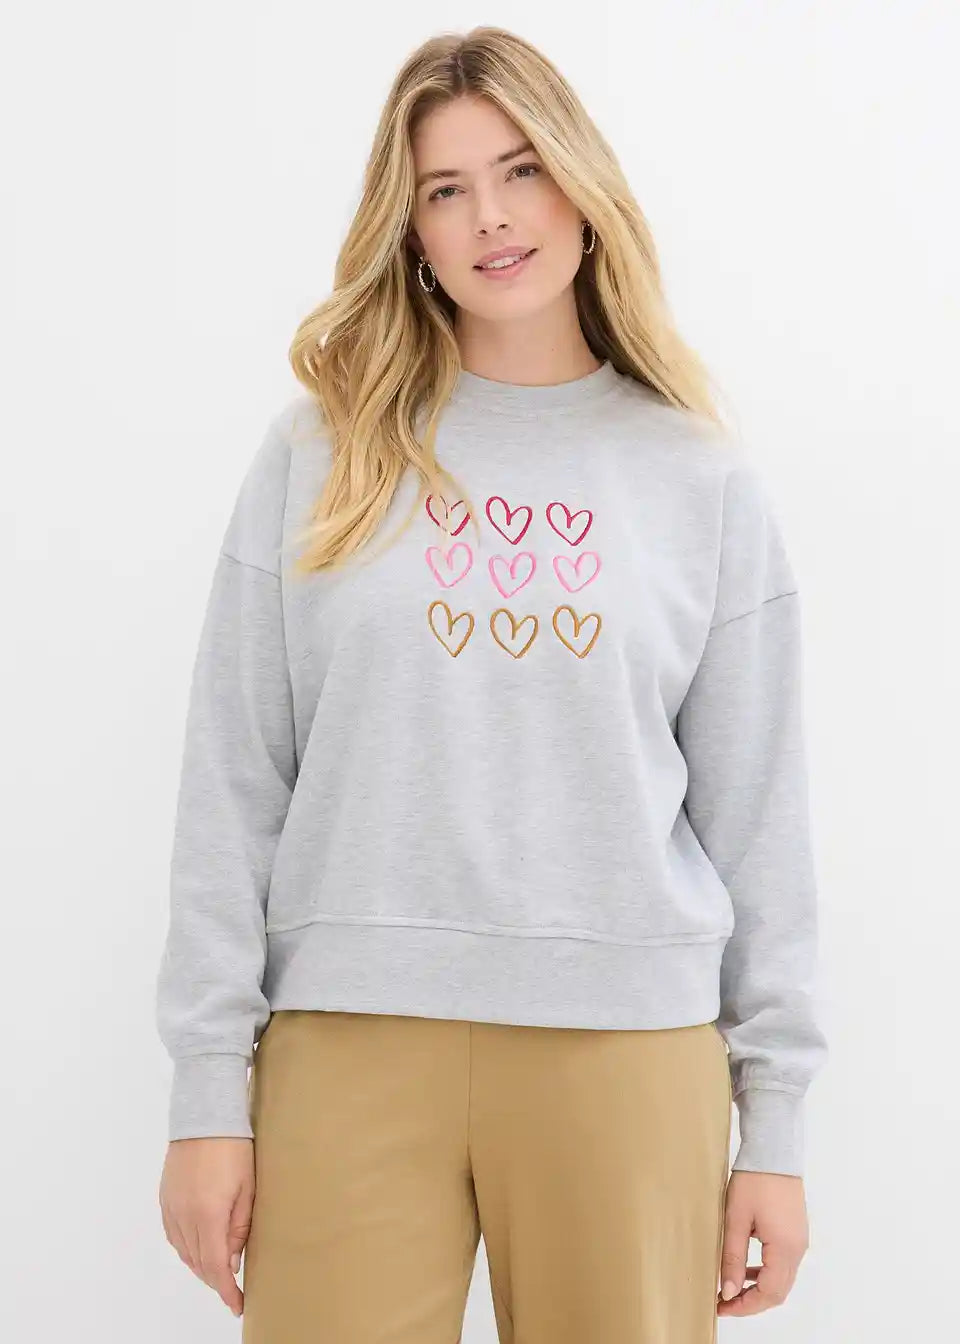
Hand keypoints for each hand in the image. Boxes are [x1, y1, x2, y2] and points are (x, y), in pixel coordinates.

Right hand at [159, 1136, 254, 1317]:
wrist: (205, 1116)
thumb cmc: (234, 1147)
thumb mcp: (247, 1188)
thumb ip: (239, 1228)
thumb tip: (233, 1261)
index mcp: (208, 1215)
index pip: (216, 1266)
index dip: (226, 1290)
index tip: (238, 1304)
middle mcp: (184, 1216)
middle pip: (198, 1262)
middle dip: (216, 1279)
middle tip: (233, 1288)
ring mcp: (171, 1207)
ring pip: (184, 1252)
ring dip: (201, 1265)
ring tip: (219, 1270)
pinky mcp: (165, 1199)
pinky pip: (174, 1235)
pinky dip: (187, 1248)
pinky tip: (199, 1248)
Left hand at [716, 1170, 809, 1316]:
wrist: (774, 1150)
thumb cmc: (754, 1180)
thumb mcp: (736, 1219)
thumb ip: (732, 1258)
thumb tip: (728, 1291)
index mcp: (784, 1249)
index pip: (767, 1294)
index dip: (744, 1306)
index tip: (721, 1306)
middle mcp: (797, 1250)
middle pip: (777, 1292)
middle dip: (751, 1302)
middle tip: (724, 1301)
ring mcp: (799, 1240)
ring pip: (781, 1280)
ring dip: (758, 1289)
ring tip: (732, 1287)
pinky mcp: (796, 1232)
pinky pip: (783, 1264)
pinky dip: (766, 1273)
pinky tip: (747, 1267)